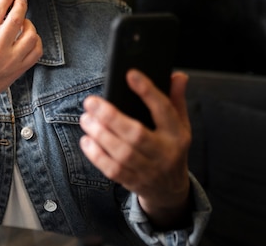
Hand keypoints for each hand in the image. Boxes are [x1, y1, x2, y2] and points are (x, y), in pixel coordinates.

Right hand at [0, 0, 42, 150]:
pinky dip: (35, 40)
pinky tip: (28, 38)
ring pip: (30, 34)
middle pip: (16, 20)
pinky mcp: (20, 69)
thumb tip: (0, 6)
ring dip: (29, 24)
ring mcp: (11, 61)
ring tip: (23, 22)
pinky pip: (36, 50)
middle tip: (21, 0)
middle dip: (20, 5)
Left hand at [79, 70, 191, 228]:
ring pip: (122, 153)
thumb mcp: (179, 124)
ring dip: (100, 134)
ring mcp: (148, 169)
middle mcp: (164, 153)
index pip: (164, 110)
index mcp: (177, 134)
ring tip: (85, 118)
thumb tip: (178, 75)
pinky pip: (112, 169)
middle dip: (111, 117)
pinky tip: (86, 140)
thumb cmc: (170, 148)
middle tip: (91, 101)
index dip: (148, 91)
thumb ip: (175, 99)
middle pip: (137, 135)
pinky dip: (96, 155)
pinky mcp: (132, 181)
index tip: (130, 74)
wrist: (171, 190)